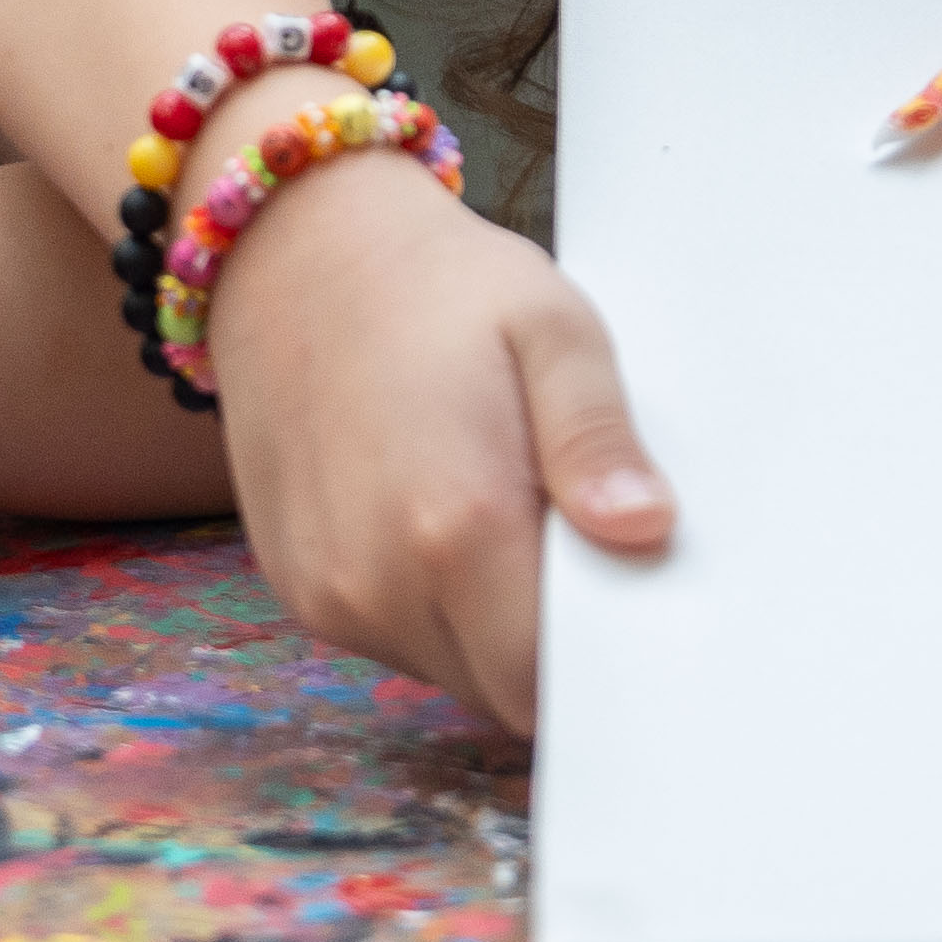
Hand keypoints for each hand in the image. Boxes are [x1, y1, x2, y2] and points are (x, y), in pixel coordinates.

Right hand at [184, 146, 670, 732]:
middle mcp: (380, 583)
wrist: (294, 251)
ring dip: (491, 627)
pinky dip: (433, 607)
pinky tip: (438, 514)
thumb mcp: (551, 326)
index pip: (555, 680)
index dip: (604, 654)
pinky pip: (396, 642)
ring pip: (453, 673)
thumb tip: (647, 531)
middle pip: (507, 690)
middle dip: (551, 640)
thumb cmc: (437, 284)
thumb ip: (598, 438)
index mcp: (457, 524)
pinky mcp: (300, 590)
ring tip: (497, 508)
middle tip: (570, 533)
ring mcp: (330, 596)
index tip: (630, 598)